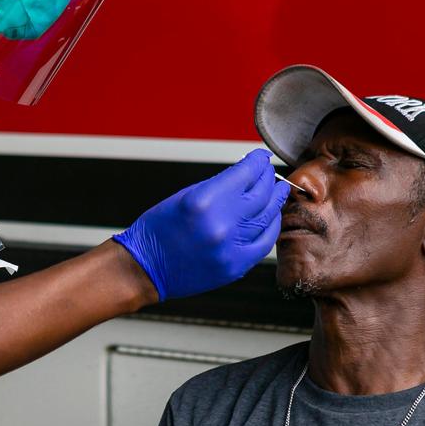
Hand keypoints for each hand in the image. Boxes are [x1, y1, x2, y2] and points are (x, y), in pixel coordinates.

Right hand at [113, 149, 288, 300]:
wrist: (145, 268)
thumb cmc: (158, 230)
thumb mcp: (185, 196)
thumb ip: (218, 186)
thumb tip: (245, 175)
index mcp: (204, 200)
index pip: (245, 173)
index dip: (257, 161)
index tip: (261, 156)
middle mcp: (221, 223)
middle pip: (261, 193)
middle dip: (267, 177)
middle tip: (269, 170)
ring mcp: (230, 247)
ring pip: (267, 217)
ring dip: (275, 200)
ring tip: (279, 190)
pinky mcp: (235, 267)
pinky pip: (264, 243)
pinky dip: (271, 227)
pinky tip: (272, 217)